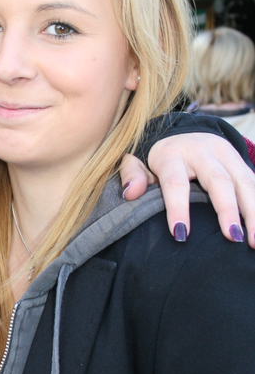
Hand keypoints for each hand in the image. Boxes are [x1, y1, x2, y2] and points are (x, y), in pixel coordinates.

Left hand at [120, 133, 254, 245]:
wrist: (183, 132)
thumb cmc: (157, 158)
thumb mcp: (138, 161)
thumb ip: (132, 175)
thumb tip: (131, 193)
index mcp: (173, 154)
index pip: (176, 183)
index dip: (178, 208)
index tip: (180, 235)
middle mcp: (204, 151)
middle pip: (219, 181)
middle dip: (228, 210)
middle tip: (233, 238)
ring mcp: (227, 155)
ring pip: (245, 182)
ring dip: (253, 212)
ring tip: (253, 241)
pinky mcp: (241, 161)